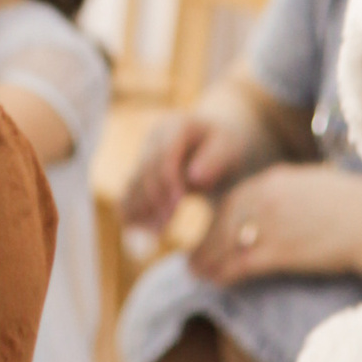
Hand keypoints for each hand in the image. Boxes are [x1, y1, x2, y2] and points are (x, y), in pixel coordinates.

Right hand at [122, 95, 267, 233]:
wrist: (222, 147)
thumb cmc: (231, 148)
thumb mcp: (230, 149)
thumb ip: (215, 160)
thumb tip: (194, 176)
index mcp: (176, 127)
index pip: (163, 156)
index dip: (167, 181)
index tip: (178, 206)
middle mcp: (153, 139)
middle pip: (144, 172)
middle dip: (154, 200)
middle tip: (165, 227)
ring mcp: (143, 156)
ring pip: (133, 185)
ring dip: (142, 210)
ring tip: (157, 234)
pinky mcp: (140, 174)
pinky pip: (130, 195)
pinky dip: (136, 214)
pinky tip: (149, 231)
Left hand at [199, 162, 361, 285]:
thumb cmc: (349, 204)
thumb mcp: (311, 182)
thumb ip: (284, 189)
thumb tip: (265, 201)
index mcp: (273, 179)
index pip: (233, 200)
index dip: (217, 221)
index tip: (207, 234)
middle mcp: (265, 199)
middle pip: (223, 222)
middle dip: (206, 243)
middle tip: (193, 259)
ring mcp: (270, 225)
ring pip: (225, 244)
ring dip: (207, 261)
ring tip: (197, 273)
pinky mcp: (278, 252)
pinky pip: (240, 263)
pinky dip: (223, 273)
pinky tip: (214, 281)